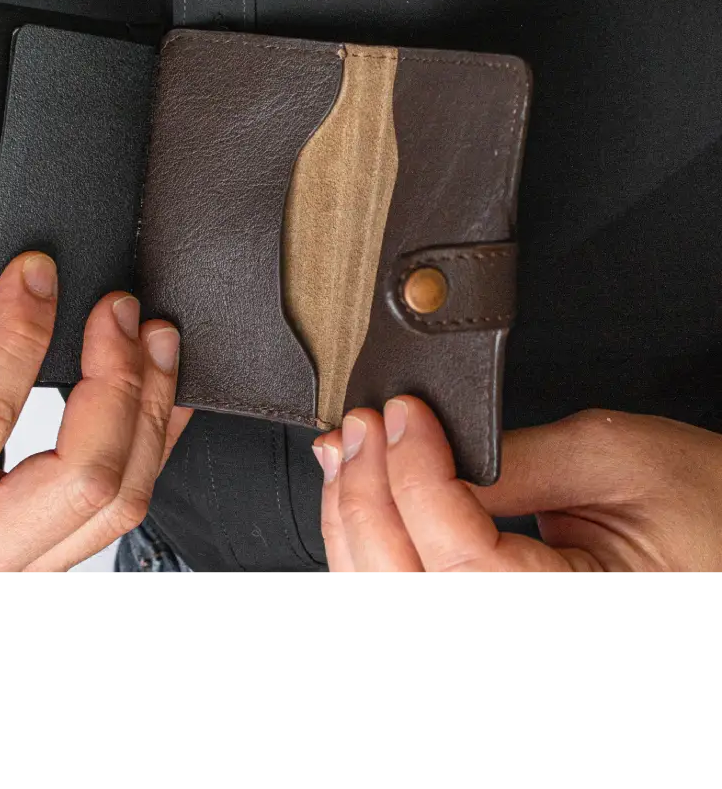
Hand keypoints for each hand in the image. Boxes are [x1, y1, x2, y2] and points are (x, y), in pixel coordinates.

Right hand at [0, 252, 190, 572]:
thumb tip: (12, 316)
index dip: (22, 333)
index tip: (37, 275)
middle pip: (83, 475)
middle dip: (116, 378)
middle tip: (115, 310)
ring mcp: (12, 572)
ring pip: (118, 499)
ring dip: (149, 407)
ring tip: (151, 339)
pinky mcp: (43, 565)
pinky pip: (118, 510)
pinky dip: (152, 442)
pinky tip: (156, 392)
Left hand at [314, 397, 721, 573]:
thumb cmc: (706, 507)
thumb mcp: (616, 461)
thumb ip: (512, 462)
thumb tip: (425, 447)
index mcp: (569, 605)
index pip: (459, 559)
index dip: (414, 478)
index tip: (401, 415)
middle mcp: (520, 618)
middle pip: (406, 582)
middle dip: (367, 498)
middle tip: (361, 426)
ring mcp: (501, 612)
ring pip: (392, 589)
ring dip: (357, 517)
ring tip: (348, 452)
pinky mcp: (486, 597)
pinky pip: (410, 583)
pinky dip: (375, 537)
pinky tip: (366, 494)